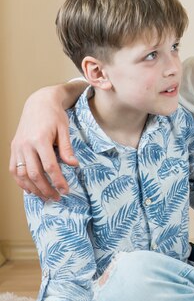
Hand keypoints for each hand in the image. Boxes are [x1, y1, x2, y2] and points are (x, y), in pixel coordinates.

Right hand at [9, 85, 80, 199]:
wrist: (38, 103)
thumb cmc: (54, 116)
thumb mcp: (64, 129)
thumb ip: (67, 148)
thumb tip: (73, 165)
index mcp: (40, 140)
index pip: (49, 166)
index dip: (58, 180)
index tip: (66, 190)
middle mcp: (25, 145)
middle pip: (34, 173)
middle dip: (46, 188)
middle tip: (57, 197)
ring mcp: (17, 147)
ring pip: (21, 174)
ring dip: (33, 188)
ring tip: (45, 197)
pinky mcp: (13, 148)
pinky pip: (13, 169)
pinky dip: (20, 181)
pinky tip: (29, 189)